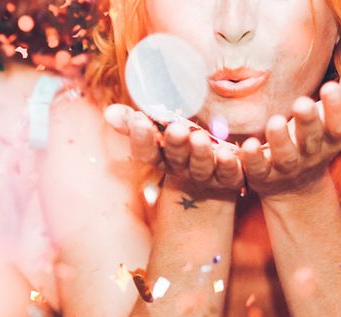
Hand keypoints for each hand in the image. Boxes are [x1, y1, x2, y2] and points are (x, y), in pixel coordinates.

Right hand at [105, 104, 242, 198]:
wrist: (216, 172)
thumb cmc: (182, 144)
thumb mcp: (159, 131)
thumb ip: (134, 122)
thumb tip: (108, 113)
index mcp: (162, 158)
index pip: (146, 153)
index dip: (141, 139)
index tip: (139, 120)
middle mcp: (182, 170)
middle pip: (175, 159)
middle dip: (175, 144)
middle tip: (176, 129)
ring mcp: (206, 176)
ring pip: (201, 168)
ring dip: (200, 153)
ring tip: (199, 137)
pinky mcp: (230, 178)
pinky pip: (231, 173)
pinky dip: (231, 164)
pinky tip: (230, 151)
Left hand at [240, 71, 340, 197]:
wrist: (295, 186)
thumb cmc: (315, 141)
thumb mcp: (335, 123)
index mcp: (330, 140)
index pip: (339, 125)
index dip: (337, 108)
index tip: (330, 86)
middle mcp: (310, 155)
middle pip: (312, 139)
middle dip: (308, 121)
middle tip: (301, 103)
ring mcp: (286, 167)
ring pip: (285, 156)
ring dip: (280, 140)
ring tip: (275, 122)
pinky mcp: (262, 175)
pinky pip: (257, 168)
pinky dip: (252, 158)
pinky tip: (248, 145)